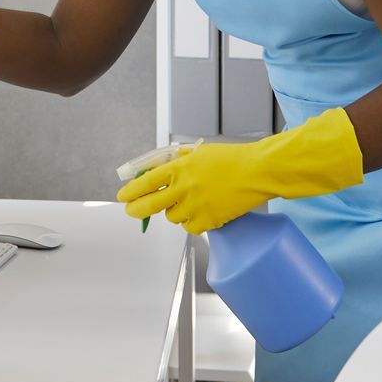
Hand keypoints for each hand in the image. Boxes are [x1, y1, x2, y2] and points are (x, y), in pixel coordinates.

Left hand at [115, 107, 364, 233]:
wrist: (258, 171)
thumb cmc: (232, 158)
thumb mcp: (199, 153)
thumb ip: (177, 163)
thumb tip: (158, 172)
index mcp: (179, 167)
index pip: (145, 182)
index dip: (131, 191)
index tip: (123, 196)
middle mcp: (183, 187)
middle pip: (149, 205)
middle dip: (137, 210)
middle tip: (132, 211)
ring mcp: (195, 205)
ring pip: (171, 217)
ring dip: (174, 212)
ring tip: (187, 202)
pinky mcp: (209, 220)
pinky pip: (190, 227)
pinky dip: (192, 222)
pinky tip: (201, 211)